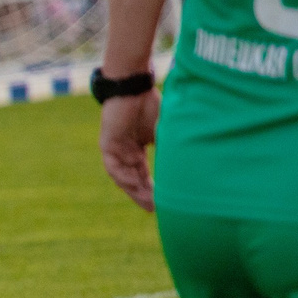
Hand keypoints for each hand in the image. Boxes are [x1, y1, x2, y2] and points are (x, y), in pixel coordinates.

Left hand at [99, 89, 158, 211]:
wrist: (133, 88)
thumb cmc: (150, 105)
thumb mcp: (163, 131)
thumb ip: (169, 147)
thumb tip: (189, 164)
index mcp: (136, 150)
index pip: (142, 175)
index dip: (151, 189)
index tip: (161, 203)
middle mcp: (124, 153)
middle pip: (133, 180)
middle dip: (143, 195)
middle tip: (155, 209)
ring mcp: (115, 150)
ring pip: (123, 176)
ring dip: (134, 189)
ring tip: (147, 201)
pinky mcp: (108, 144)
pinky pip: (114, 166)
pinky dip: (124, 176)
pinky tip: (134, 184)